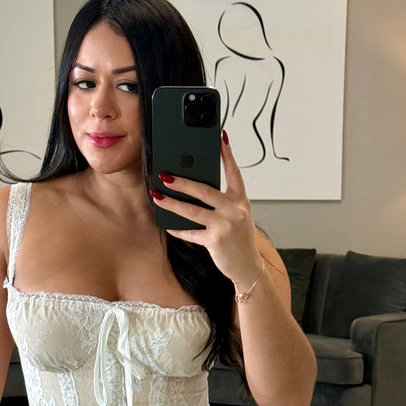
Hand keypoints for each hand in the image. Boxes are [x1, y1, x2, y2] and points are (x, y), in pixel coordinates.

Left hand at [153, 131, 263, 292]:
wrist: (248, 267)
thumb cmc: (239, 240)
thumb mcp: (237, 216)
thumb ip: (222, 202)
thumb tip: (194, 188)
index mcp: (241, 200)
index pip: (234, 172)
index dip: (227, 154)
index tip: (220, 137)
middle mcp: (235, 210)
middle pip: (204, 190)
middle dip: (182, 182)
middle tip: (165, 175)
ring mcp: (225, 226)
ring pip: (192, 210)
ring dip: (172, 203)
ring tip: (157, 196)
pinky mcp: (215, 241)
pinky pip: (191, 233)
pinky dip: (178, 230)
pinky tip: (168, 226)